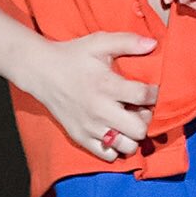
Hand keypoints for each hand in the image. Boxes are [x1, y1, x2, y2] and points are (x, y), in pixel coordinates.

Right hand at [20, 31, 158, 161]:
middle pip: (139, 128)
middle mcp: (99, 110)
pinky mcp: (80, 137)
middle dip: (145, 119)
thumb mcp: (99, 42)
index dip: (154, 94)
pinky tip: (114, 130)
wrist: (42, 72)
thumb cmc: (73, 56)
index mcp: (106, 85)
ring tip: (127, 121)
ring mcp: (90, 127)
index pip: (143, 96)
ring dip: (132, 135)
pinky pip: (108, 155)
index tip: (151, 90)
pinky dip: (116, 146)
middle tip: (139, 109)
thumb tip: (153, 43)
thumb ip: (128, 41)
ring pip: (127, 146)